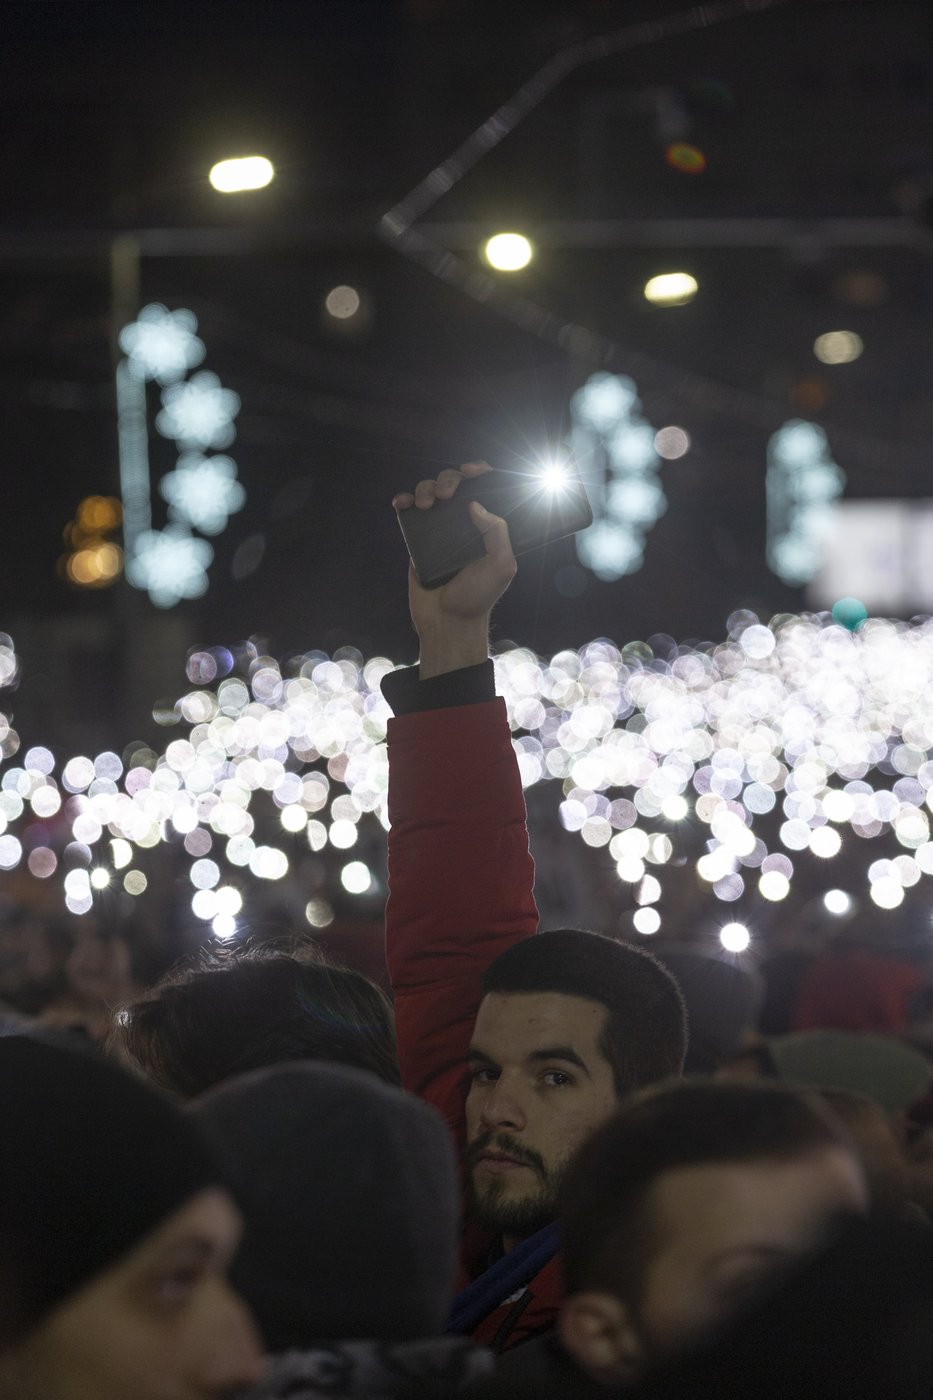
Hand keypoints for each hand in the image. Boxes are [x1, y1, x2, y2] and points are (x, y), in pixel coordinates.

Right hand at [393, 461, 516, 678]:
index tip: (471, 470)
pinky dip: (403, 502)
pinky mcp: (418, 540)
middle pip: (455, 486)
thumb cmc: (478, 596)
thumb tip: (476, 505)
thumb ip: (497, 532)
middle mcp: (464, 525)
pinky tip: (402, 504)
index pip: (486, 490)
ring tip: (426, 505)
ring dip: (425, 489)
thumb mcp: (501, 565)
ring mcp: (440, 531)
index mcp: (487, 527)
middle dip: (449, 480)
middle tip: (446, 496)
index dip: (480, 473)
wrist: (447, 621)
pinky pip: (409, 513)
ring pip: (430, 493)